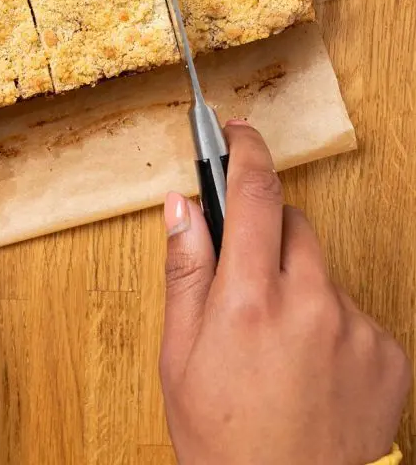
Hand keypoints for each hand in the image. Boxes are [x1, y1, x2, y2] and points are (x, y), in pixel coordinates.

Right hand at [160, 121, 410, 464]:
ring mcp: (355, 328)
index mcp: (249, 300)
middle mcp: (310, 304)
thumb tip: (184, 207)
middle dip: (267, 235)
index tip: (238, 134)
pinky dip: (332, 323)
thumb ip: (185, 271)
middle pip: (293, 225)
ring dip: (300, 284)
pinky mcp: (388, 352)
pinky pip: (354, 310)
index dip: (246, 151)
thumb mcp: (180, 356)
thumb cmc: (224, 442)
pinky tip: (314, 368)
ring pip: (323, 269)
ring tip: (280, 343)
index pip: (255, 194)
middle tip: (246, 282)